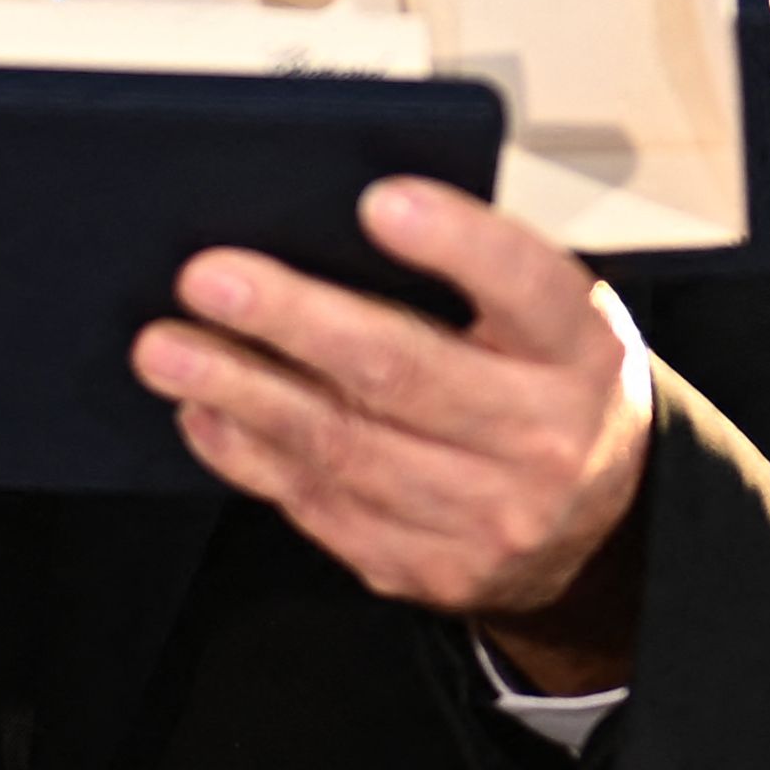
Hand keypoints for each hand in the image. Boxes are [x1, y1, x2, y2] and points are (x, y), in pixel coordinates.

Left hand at [133, 178, 653, 694]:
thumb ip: (471, 274)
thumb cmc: (550, 381)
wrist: (603, 527)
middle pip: (405, 373)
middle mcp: (545, 438)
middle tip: (207, 279)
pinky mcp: (431, 569)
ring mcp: (487, 517)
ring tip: (166, 349)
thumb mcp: (549, 316)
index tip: (378, 200)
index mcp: (581, 350)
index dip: (457, 243)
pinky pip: (322, 507)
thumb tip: (324, 220)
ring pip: (343, 447)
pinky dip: (251, 456)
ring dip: (240, 393)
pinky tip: (205, 413)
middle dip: (292, 321)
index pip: (527, 285)